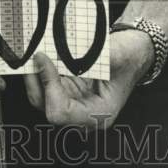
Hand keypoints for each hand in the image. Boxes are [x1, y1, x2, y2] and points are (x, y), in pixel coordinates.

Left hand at [24, 30, 152, 129]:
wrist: (135, 53)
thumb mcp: (118, 54)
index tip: (44, 59)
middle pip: (46, 108)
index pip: (61, 112)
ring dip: (34, 76)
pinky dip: (39, 72)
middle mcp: (83, 115)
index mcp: (99, 114)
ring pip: (41, 98)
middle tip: (33, 53)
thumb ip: (94, 56)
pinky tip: (40, 56)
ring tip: (33, 52)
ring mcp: (73, 104)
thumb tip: (61, 52)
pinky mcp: (67, 93)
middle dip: (35, 81)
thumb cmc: (131, 56)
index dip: (48, 86)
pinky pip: (45, 88)